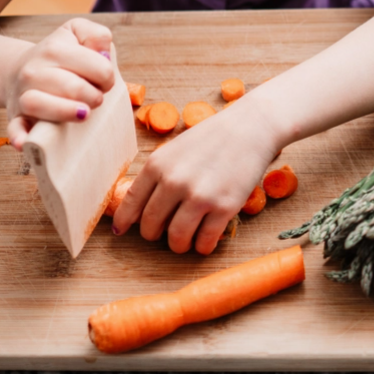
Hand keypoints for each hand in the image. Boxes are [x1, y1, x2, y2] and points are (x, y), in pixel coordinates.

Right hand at [5, 18, 113, 149]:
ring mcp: (22, 94)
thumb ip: (97, 35)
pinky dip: (19, 136)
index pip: (96, 67)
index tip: (104, 80)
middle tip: (95, 97)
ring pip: (39, 104)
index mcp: (54, 49)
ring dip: (67, 112)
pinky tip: (25, 142)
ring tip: (83, 113)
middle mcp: (34, 71)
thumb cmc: (60, 55)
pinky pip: (14, 128)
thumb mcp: (77, 32)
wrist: (19, 69)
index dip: (108, 76)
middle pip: (72, 87)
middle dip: (94, 96)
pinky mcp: (15, 116)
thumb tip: (104, 53)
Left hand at [112, 99, 278, 254]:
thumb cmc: (214, 137)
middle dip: (155, 234)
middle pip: (151, 226)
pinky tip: (206, 241)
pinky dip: (203, 246)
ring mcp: (199, 196)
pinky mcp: (224, 207)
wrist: (252, 127)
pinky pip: (205, 241)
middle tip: (165, 231)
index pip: (131, 203)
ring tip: (186, 239)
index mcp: (158, 165)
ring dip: (179, 244)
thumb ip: (158, 175)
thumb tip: (141, 208)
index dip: (125, 222)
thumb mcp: (176, 150)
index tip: (122, 232)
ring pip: (176, 239)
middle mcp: (174, 182)